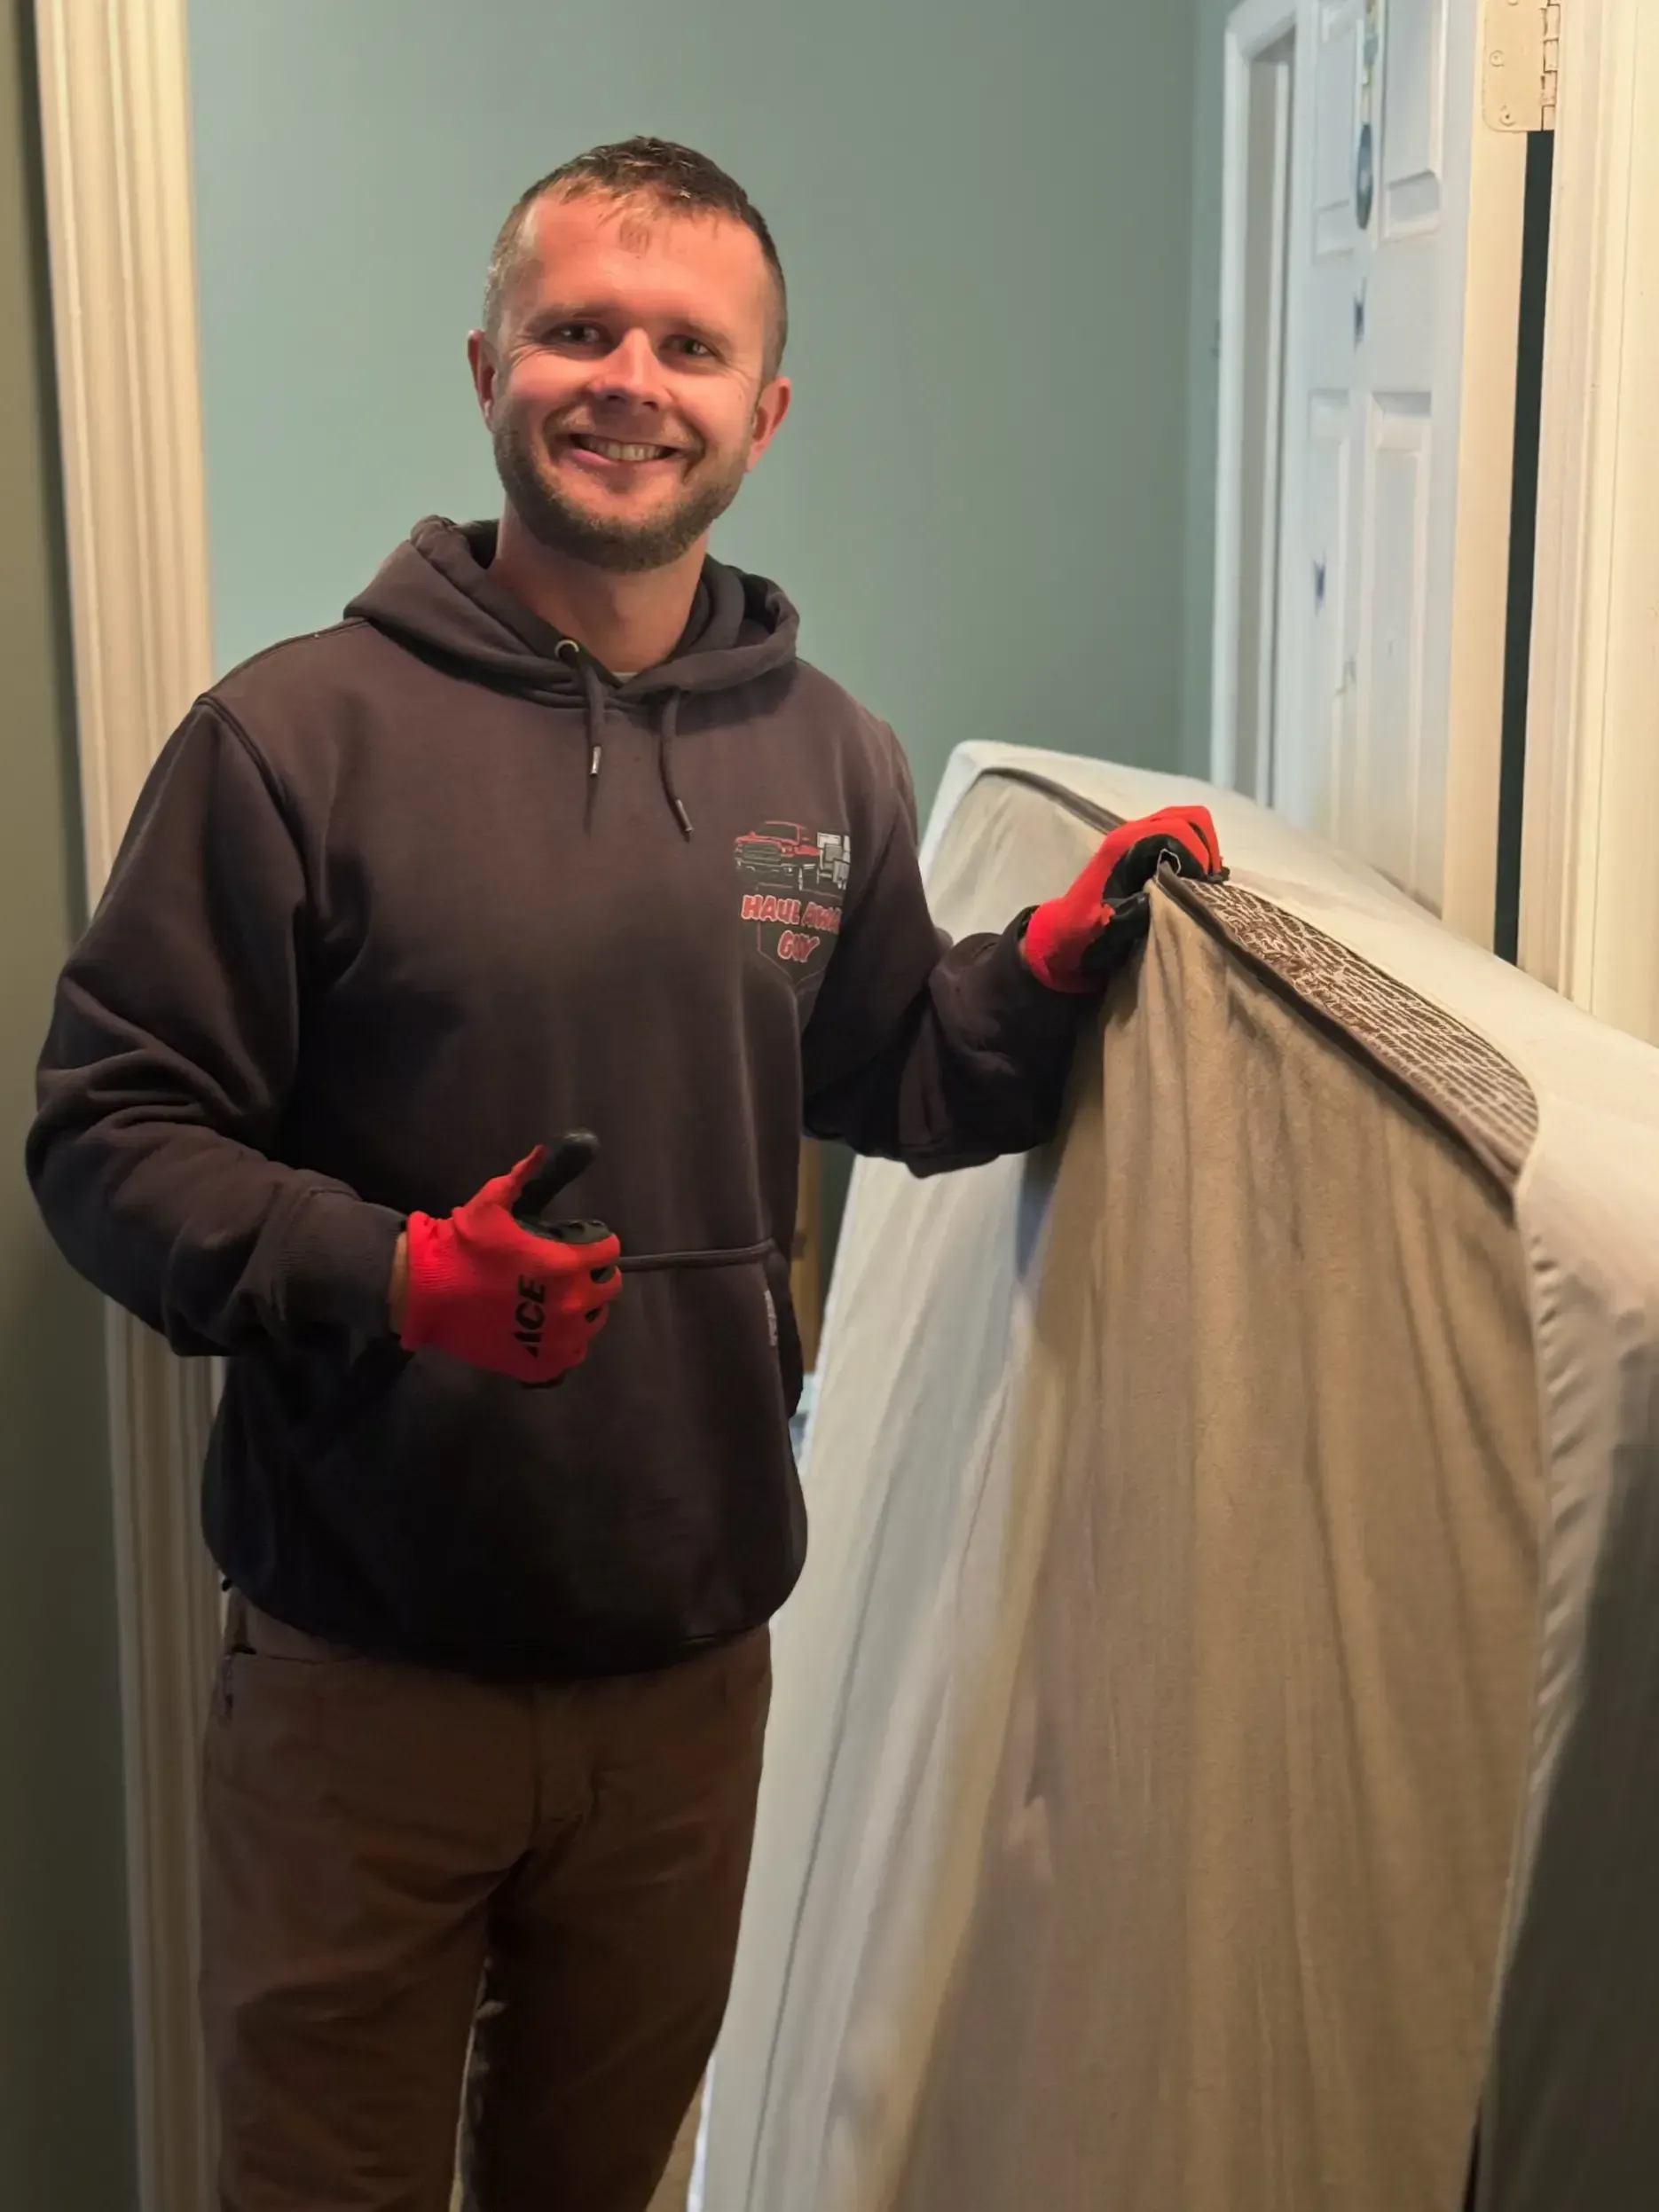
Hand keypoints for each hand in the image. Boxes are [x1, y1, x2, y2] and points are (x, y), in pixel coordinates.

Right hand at [396, 1148, 621, 1383]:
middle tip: (573, 1271)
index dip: (597, 1243)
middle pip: (609, 1288)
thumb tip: (542, 1151)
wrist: (426, 1294)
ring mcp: (560, 1338)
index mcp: (568, 1264)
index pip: (609, 1251)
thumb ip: (522, 1178)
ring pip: (594, 1321)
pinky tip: (548, 1328)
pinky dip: (567, 1341)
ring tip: (560, 1299)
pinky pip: (574, 1353)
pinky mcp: (542, 1363)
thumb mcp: (492, 1204)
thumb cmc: (463, 1247)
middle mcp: (573, 1303)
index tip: (582, 1242)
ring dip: (584, 1308)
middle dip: (596, 1275)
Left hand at [1021, 804, 1222, 992]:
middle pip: (1191, 819)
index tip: (1201, 888)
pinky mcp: (1143, 849)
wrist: (1063, 935)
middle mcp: (1133, 833)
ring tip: (1201, 885)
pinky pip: (1181, 837)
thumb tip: (1171, 897)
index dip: (1199, 856)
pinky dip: (1195, 855)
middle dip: (1206, 850)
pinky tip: (1193, 884)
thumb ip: (1135, 910)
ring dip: (1202, 851)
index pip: (1180, 829)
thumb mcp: (1106, 926)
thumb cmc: (1082, 932)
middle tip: (1205, 886)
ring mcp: (1139, 838)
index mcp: (1124, 845)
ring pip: (1188, 825)